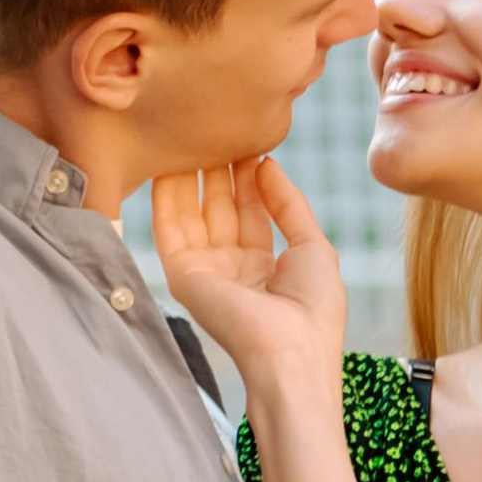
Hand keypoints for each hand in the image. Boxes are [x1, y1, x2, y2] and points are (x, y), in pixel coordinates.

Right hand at [149, 156, 346, 399]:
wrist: (291, 355)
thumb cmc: (314, 310)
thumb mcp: (314, 247)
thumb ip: (289, 205)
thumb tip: (266, 163)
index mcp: (266, 267)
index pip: (252, 210)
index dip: (249, 175)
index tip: (246, 136)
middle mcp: (232, 267)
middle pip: (221, 207)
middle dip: (220, 168)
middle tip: (216, 127)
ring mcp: (206, 270)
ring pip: (193, 212)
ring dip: (193, 175)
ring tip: (193, 133)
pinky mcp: (183, 275)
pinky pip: (169, 227)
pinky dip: (167, 195)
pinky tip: (169, 163)